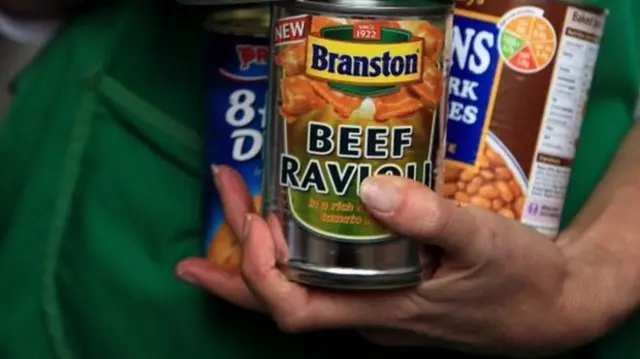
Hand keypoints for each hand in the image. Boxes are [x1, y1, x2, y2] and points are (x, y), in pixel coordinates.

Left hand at [176, 166, 607, 356]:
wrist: (553, 310)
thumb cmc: (522, 282)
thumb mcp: (484, 244)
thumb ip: (429, 217)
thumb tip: (372, 187)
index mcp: (383, 310)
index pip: (295, 309)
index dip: (260, 271)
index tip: (254, 218)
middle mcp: (366, 315)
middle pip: (281, 299)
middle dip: (235, 256)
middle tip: (218, 195)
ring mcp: (374, 305)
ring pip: (299, 287)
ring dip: (259, 250)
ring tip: (232, 209)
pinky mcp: (385, 291)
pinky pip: (324, 276)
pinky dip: (296, 250)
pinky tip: (291, 224)